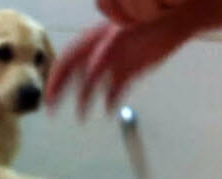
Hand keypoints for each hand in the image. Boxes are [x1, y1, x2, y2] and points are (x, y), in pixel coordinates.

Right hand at [45, 17, 193, 117]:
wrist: (173, 18)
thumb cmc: (144, 21)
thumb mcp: (120, 35)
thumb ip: (104, 54)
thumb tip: (90, 73)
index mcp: (91, 43)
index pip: (65, 63)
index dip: (54, 80)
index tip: (48, 98)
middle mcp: (98, 54)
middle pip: (73, 75)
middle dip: (61, 93)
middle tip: (51, 110)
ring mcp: (113, 64)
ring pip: (92, 86)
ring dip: (85, 101)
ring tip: (81, 118)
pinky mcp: (129, 71)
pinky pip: (115, 90)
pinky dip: (110, 101)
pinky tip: (108, 111)